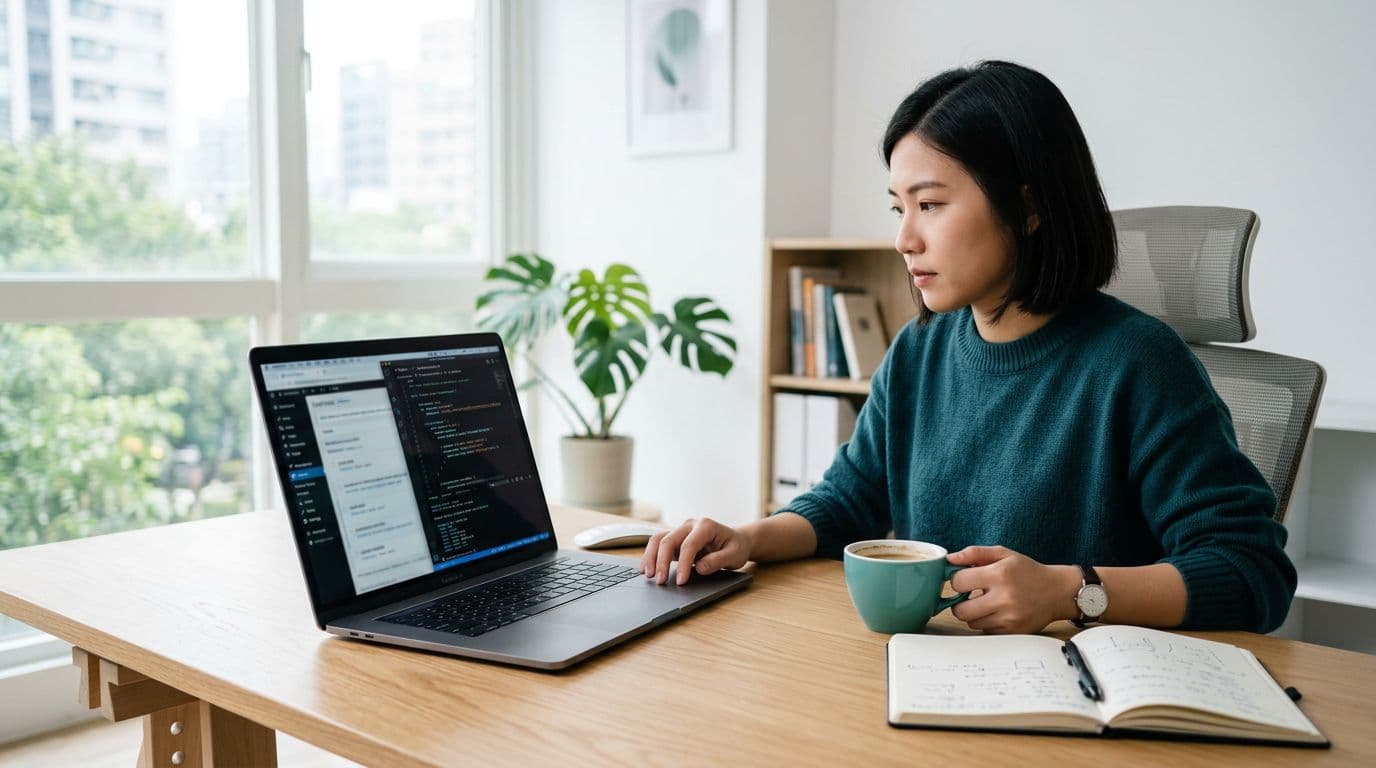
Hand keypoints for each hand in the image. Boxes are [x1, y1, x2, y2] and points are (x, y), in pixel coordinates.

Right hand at [639, 517, 751, 585]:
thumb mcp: (735, 555)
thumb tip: (699, 568)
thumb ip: (718, 561)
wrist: (736, 540)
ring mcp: (680, 531)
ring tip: (647, 575)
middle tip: (660, 582)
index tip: (680, 581)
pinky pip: (658, 544)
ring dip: (650, 557)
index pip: (689, 545)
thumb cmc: (736, 547)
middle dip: (661, 561)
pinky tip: (646, 569)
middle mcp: (690, 525)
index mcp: (706, 526)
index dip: (683, 564)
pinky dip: (650, 556)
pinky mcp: (675, 539)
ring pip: (658, 539)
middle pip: (668, 540)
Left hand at [946, 546, 1078, 633]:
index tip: (964, 579)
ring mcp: (1009, 618)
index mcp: (999, 574)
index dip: (957, 579)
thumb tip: (950, 558)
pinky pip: (985, 630)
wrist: (1057, 592)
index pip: (958, 582)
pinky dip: (986, 622)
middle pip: (960, 610)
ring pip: (972, 622)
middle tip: (969, 595)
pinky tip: (997, 612)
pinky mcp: (1013, 631)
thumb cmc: (1028, 571)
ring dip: (974, 613)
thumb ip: (975, 553)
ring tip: (987, 602)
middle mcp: (1004, 598)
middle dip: (960, 602)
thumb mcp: (1004, 554)